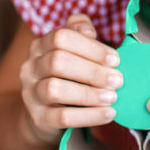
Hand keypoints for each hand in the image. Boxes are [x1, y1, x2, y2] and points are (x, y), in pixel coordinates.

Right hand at [19, 14, 122, 144]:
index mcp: (40, 46)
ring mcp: (31, 94)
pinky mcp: (39, 118)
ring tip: (112, 97)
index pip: (61, 37)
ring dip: (89, 94)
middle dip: (93, 71)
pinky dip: (89, 116)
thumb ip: (80, 33)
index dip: (91, 47)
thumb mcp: (73, 52)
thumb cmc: (68, 77)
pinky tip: (108, 113)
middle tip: (118, 80)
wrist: (45, 114)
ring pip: (54, 89)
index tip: (115, 60)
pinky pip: (62, 117)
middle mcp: (31, 67)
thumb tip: (88, 31)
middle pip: (57, 62)